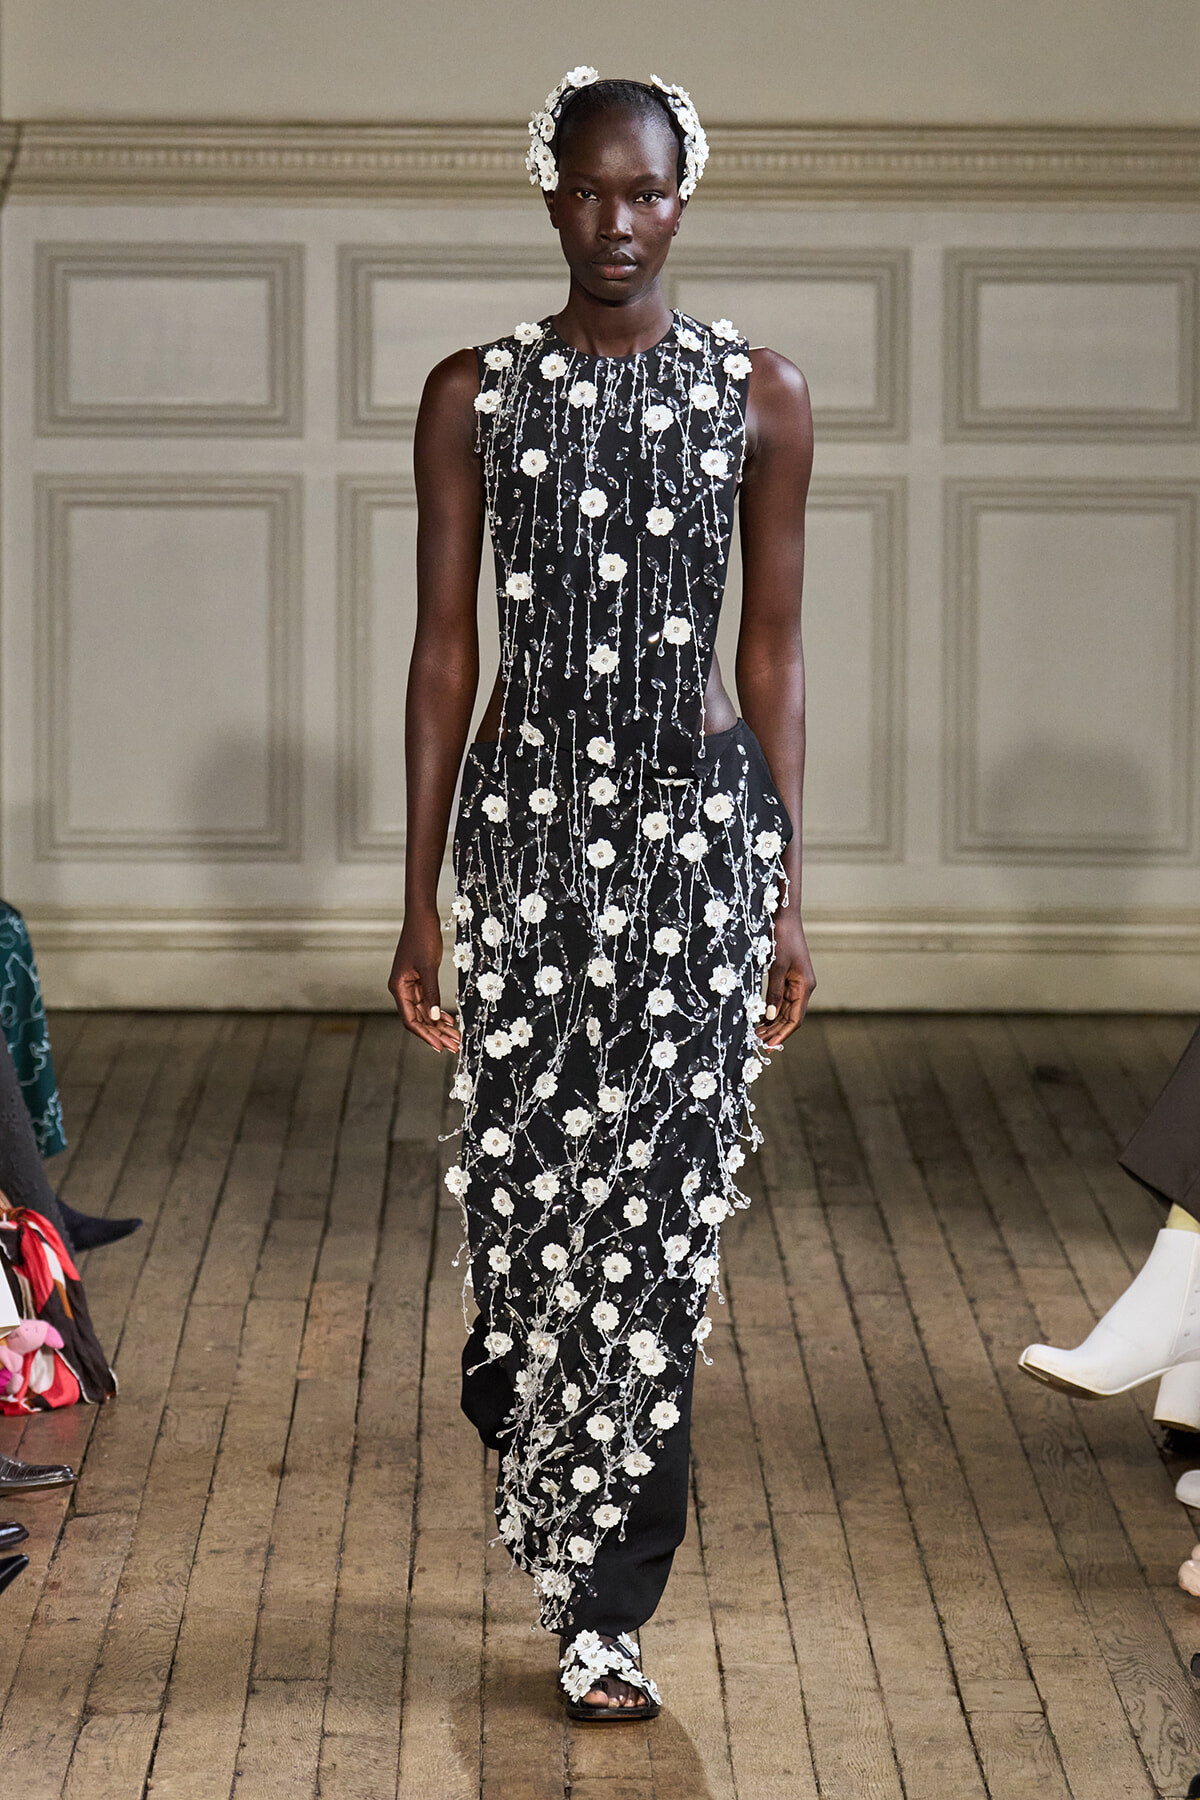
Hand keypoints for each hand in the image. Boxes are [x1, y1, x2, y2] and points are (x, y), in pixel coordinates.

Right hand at [388, 908, 460, 1052]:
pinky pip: (427, 1001)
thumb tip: (435, 1018)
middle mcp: (402, 989)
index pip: (410, 1020)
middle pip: (419, 1019)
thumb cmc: (422, 936)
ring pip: (425, 1012)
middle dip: (436, 1034)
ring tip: (455, 1038)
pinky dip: (438, 1011)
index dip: (425, 1035)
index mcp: (399, 987)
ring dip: (439, 1025)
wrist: (422, 915)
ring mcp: (410, 985)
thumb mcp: (429, 966)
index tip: (439, 1047)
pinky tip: (449, 1020)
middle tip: (454, 1047)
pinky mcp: (418, 979)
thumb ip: (431, 993)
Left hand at [757, 909, 814, 1049]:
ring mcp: (796, 982)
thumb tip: (770, 1016)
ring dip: (772, 1023)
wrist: (784, 916)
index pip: (795, 1019)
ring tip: (756, 1034)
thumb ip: (773, 992)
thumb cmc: (782, 938)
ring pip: (786, 1009)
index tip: (770, 1046)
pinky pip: (781, 999)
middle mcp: (803, 987)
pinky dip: (772, 1009)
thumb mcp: (776, 966)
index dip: (783, 1034)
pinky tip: (761, 1017)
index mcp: (805, 986)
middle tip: (758, 1043)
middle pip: (790, 1017)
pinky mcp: (788, 976)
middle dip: (775, 1031)